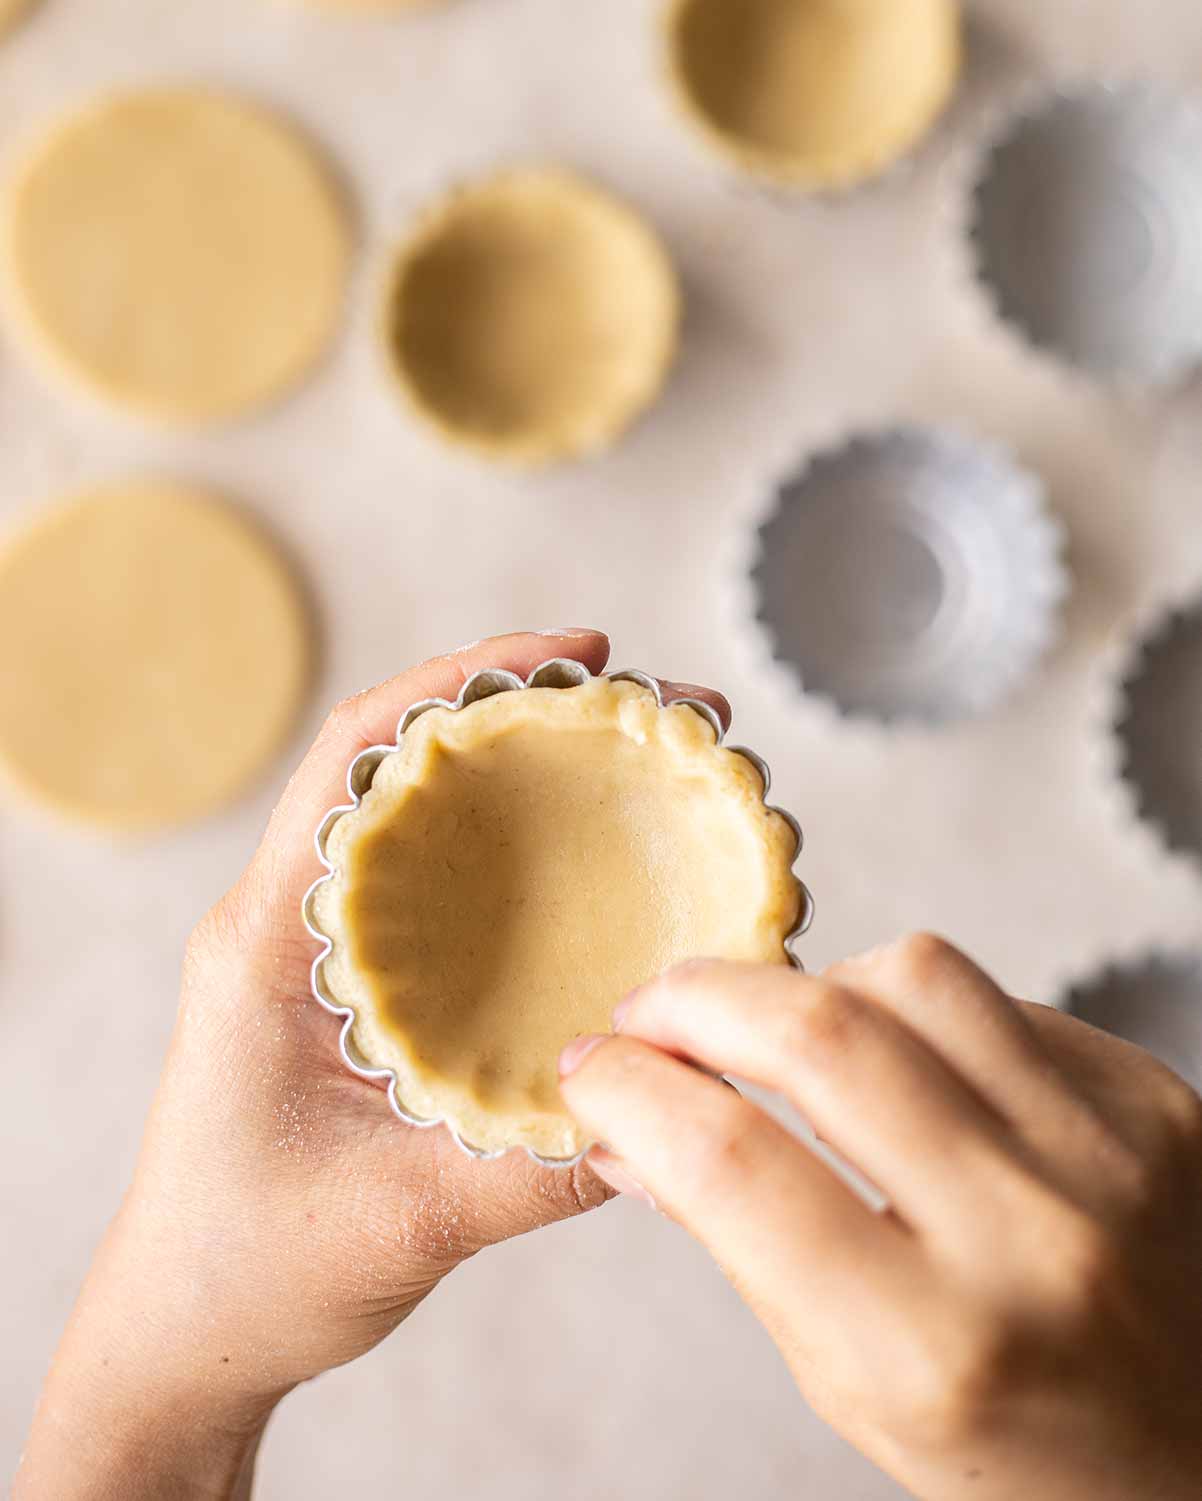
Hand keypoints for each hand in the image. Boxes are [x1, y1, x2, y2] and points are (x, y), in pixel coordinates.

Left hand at [16, 628, 732, 1500]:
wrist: (187, 1334)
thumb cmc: (252, 1273)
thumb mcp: (401, 1222)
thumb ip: (535, 1170)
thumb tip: (676, 1110)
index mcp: (273, 940)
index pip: (357, 756)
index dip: (464, 681)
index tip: (576, 655)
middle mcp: (298, 921)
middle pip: (410, 764)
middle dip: (533, 714)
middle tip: (663, 711)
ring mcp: (330, 950)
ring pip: (434, 819)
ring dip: (537, 776)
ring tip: (657, 764)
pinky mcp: (367, 988)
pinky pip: (450, 888)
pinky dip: (530, 853)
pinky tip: (608, 868)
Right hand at [560, 936, 1201, 1500]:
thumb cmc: (1020, 1446)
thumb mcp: (858, 1389)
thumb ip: (742, 1247)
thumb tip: (630, 1132)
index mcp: (931, 1347)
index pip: (730, 1164)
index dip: (631, 1093)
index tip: (589, 1071)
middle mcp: (1032, 1237)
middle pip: (817, 1035)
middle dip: (697, 1000)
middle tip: (650, 1014)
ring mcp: (1112, 1152)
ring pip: (912, 973)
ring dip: (810, 983)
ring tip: (774, 1027)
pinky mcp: (1156, 1099)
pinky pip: (1000, 996)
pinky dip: (916, 1009)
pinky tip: (897, 1058)